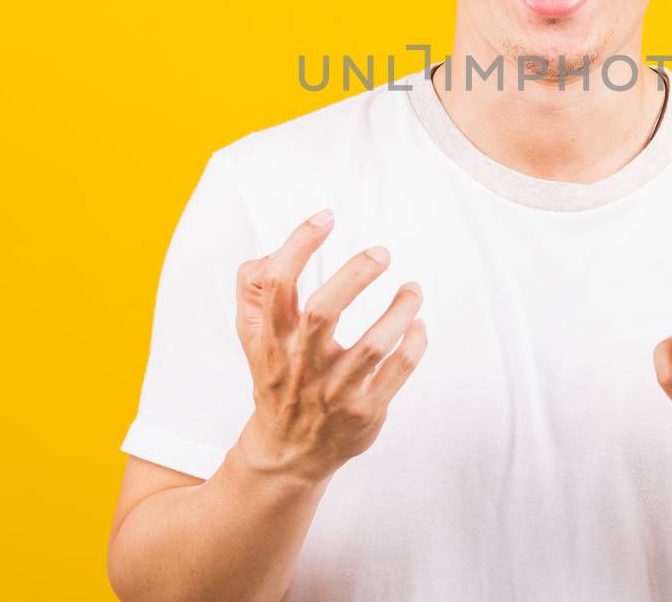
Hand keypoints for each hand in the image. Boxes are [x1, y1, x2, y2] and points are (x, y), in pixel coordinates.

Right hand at [233, 209, 426, 484]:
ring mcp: (334, 391)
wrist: (286, 452)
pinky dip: (414, 345)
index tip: (326, 217)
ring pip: (372, 347)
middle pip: (324, 312)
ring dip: (399, 311)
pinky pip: (396, 374)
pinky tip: (419, 324)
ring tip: (413, 287)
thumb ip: (252, 292)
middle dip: (355, 276)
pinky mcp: (364, 412)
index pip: (277, 284)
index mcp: (272, 340)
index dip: (298, 245)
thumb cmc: (277, 380)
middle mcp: (301, 364)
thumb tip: (268, 252)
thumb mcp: (253, 338)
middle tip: (381, 252)